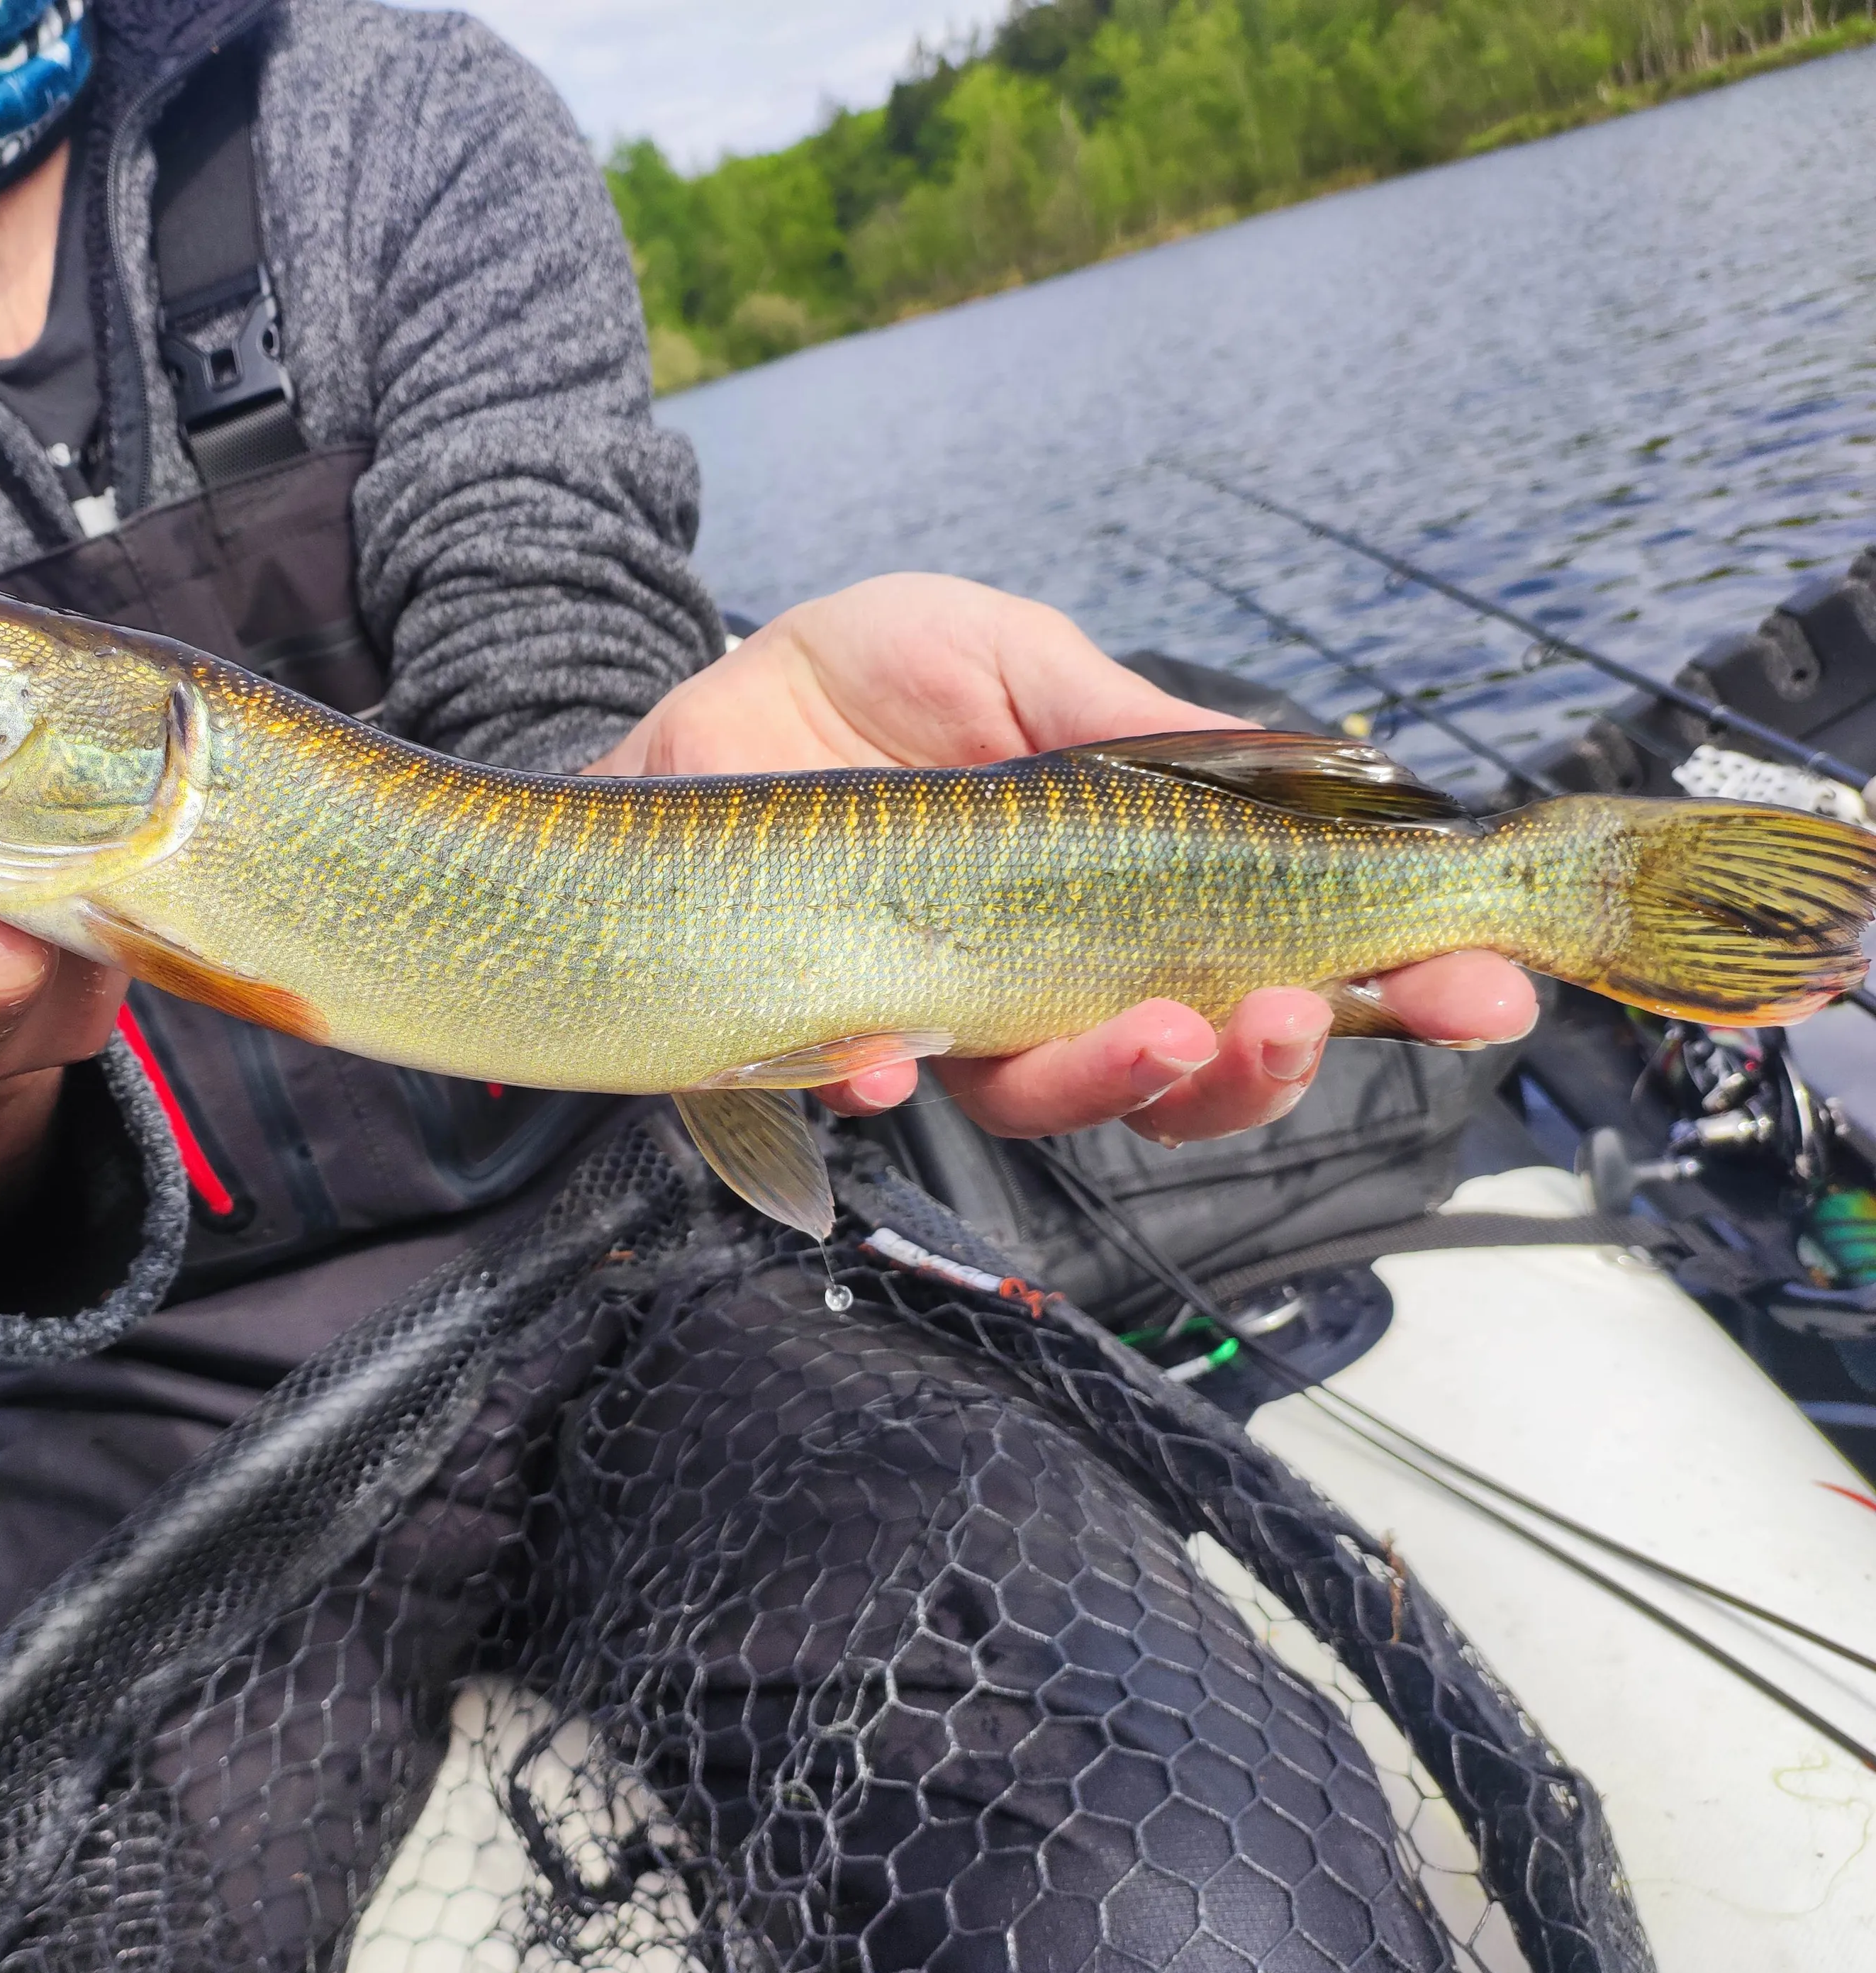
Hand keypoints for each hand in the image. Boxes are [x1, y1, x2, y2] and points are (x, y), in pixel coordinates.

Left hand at [591, 574, 1533, 1143]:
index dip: (1388, 992)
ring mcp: (936, 1019)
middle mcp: (1042, 982)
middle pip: (1187, 1069)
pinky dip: (883, 1079)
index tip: (1484, 988)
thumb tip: (1310, 763)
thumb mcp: (1015, 661)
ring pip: (1049, 1099)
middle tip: (1304, 1019)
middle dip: (1265, 1061)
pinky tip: (892, 1057)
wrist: (699, 690)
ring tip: (1166, 1033)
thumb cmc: (865, 679)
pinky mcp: (817, 1034)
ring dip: (1120, 1079)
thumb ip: (1134, 731)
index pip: (1275, 964)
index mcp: (1119, 898)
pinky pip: (859, 1087)